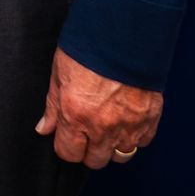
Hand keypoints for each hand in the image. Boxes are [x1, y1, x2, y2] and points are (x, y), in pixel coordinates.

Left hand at [34, 47, 160, 167]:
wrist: (123, 36)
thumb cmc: (88, 49)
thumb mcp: (59, 74)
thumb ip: (52, 106)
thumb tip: (44, 128)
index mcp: (75, 115)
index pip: (68, 153)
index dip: (66, 146)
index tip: (67, 138)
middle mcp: (102, 126)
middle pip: (95, 160)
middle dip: (89, 149)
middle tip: (87, 132)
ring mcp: (129, 125)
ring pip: (120, 156)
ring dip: (113, 146)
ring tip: (108, 128)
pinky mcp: (150, 120)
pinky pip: (142, 142)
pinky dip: (135, 136)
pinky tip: (126, 120)